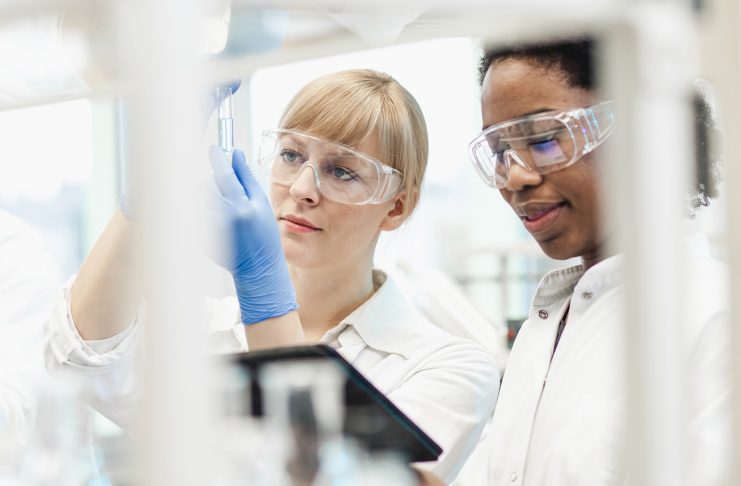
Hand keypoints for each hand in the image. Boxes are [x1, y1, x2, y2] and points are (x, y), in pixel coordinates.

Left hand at [208, 145, 297, 323]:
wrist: (257, 269)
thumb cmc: (264, 237)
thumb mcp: (262, 205)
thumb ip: (247, 179)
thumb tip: (236, 155)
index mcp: (239, 208)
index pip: (223, 174)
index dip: (218, 158)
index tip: (215, 148)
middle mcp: (221, 218)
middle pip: (207, 185)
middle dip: (215, 182)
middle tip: (230, 193)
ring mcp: (208, 229)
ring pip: (201, 199)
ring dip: (210, 198)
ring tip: (227, 212)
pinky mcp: (200, 237)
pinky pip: (199, 214)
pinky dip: (208, 214)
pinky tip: (223, 226)